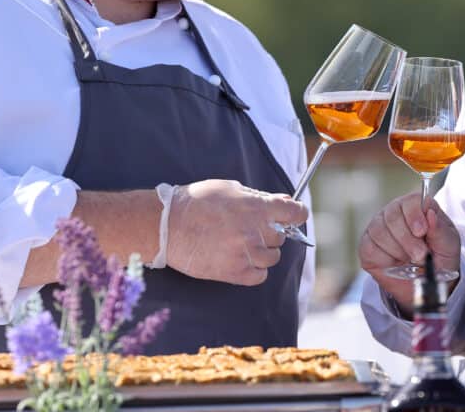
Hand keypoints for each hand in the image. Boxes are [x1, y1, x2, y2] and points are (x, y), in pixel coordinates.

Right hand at [166, 179, 307, 285]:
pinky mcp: (234, 272)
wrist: (167, 226)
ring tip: (242, 245)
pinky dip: (254, 270)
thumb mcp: (229, 189)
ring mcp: (246, 253)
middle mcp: (255, 231)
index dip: (297, 214)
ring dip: (263, 252)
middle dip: (271, 232)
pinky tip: (240, 260)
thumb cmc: (196, 203)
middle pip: (282, 236)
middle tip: (252, 230)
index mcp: (257, 207)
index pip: (294, 212)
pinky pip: (260, 276)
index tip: (295, 216)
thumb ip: (258, 197)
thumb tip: (283, 202)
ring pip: (272, 258)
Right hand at [358, 191, 461, 315]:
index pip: (411, 200)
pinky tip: (395, 264)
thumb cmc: (439, 259)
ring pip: (379, 231)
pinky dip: (385, 259)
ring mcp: (379, 228)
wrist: (427, 284)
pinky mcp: (368, 246)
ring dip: (398, 250)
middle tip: (420, 255)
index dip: (415, 215)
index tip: (422, 232)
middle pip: (393, 215)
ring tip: (410, 261)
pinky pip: (370, 248)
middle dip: (407, 239)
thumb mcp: (448, 246)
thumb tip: (430, 212)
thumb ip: (440, 230)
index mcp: (417, 208)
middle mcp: (395, 213)